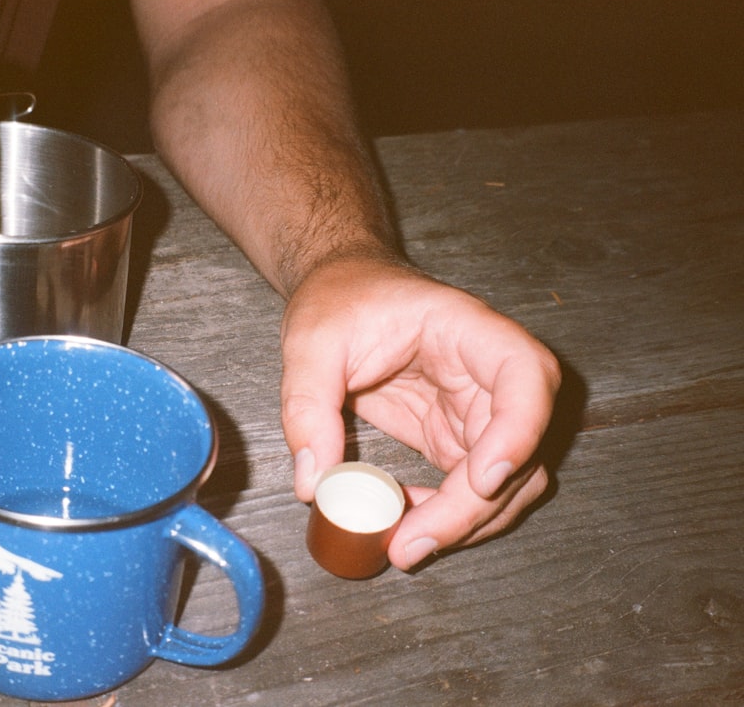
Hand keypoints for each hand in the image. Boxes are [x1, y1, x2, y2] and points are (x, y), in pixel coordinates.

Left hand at [281, 257, 560, 570]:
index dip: (519, 430)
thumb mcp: (310, 342)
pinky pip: (470, 491)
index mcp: (468, 330)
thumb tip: (313, 484)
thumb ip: (308, 407)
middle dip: (474, 507)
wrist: (343, 290)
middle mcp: (488, 374)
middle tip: (410, 544)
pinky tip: (400, 526)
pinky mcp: (455, 438)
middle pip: (519, 447)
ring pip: (506, 482)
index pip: (526, 374)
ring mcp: (477, 411)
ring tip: (402, 545)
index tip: (484, 477)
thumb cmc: (339, 299)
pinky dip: (444, 519)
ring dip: (465, 522)